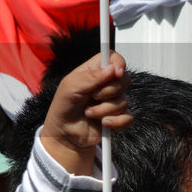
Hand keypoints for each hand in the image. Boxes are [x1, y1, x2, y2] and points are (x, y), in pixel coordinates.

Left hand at [38, 50, 132, 175]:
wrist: (64, 133)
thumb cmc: (64, 107)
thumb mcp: (70, 87)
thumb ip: (91, 76)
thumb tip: (112, 68)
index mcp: (94, 71)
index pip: (113, 58)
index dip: (119, 63)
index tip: (116, 73)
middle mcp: (106, 84)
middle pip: (124, 79)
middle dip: (109, 91)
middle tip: (92, 97)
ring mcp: (113, 100)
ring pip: (124, 101)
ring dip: (104, 110)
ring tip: (88, 113)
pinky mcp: (118, 117)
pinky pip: (128, 117)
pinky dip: (115, 122)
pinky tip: (102, 123)